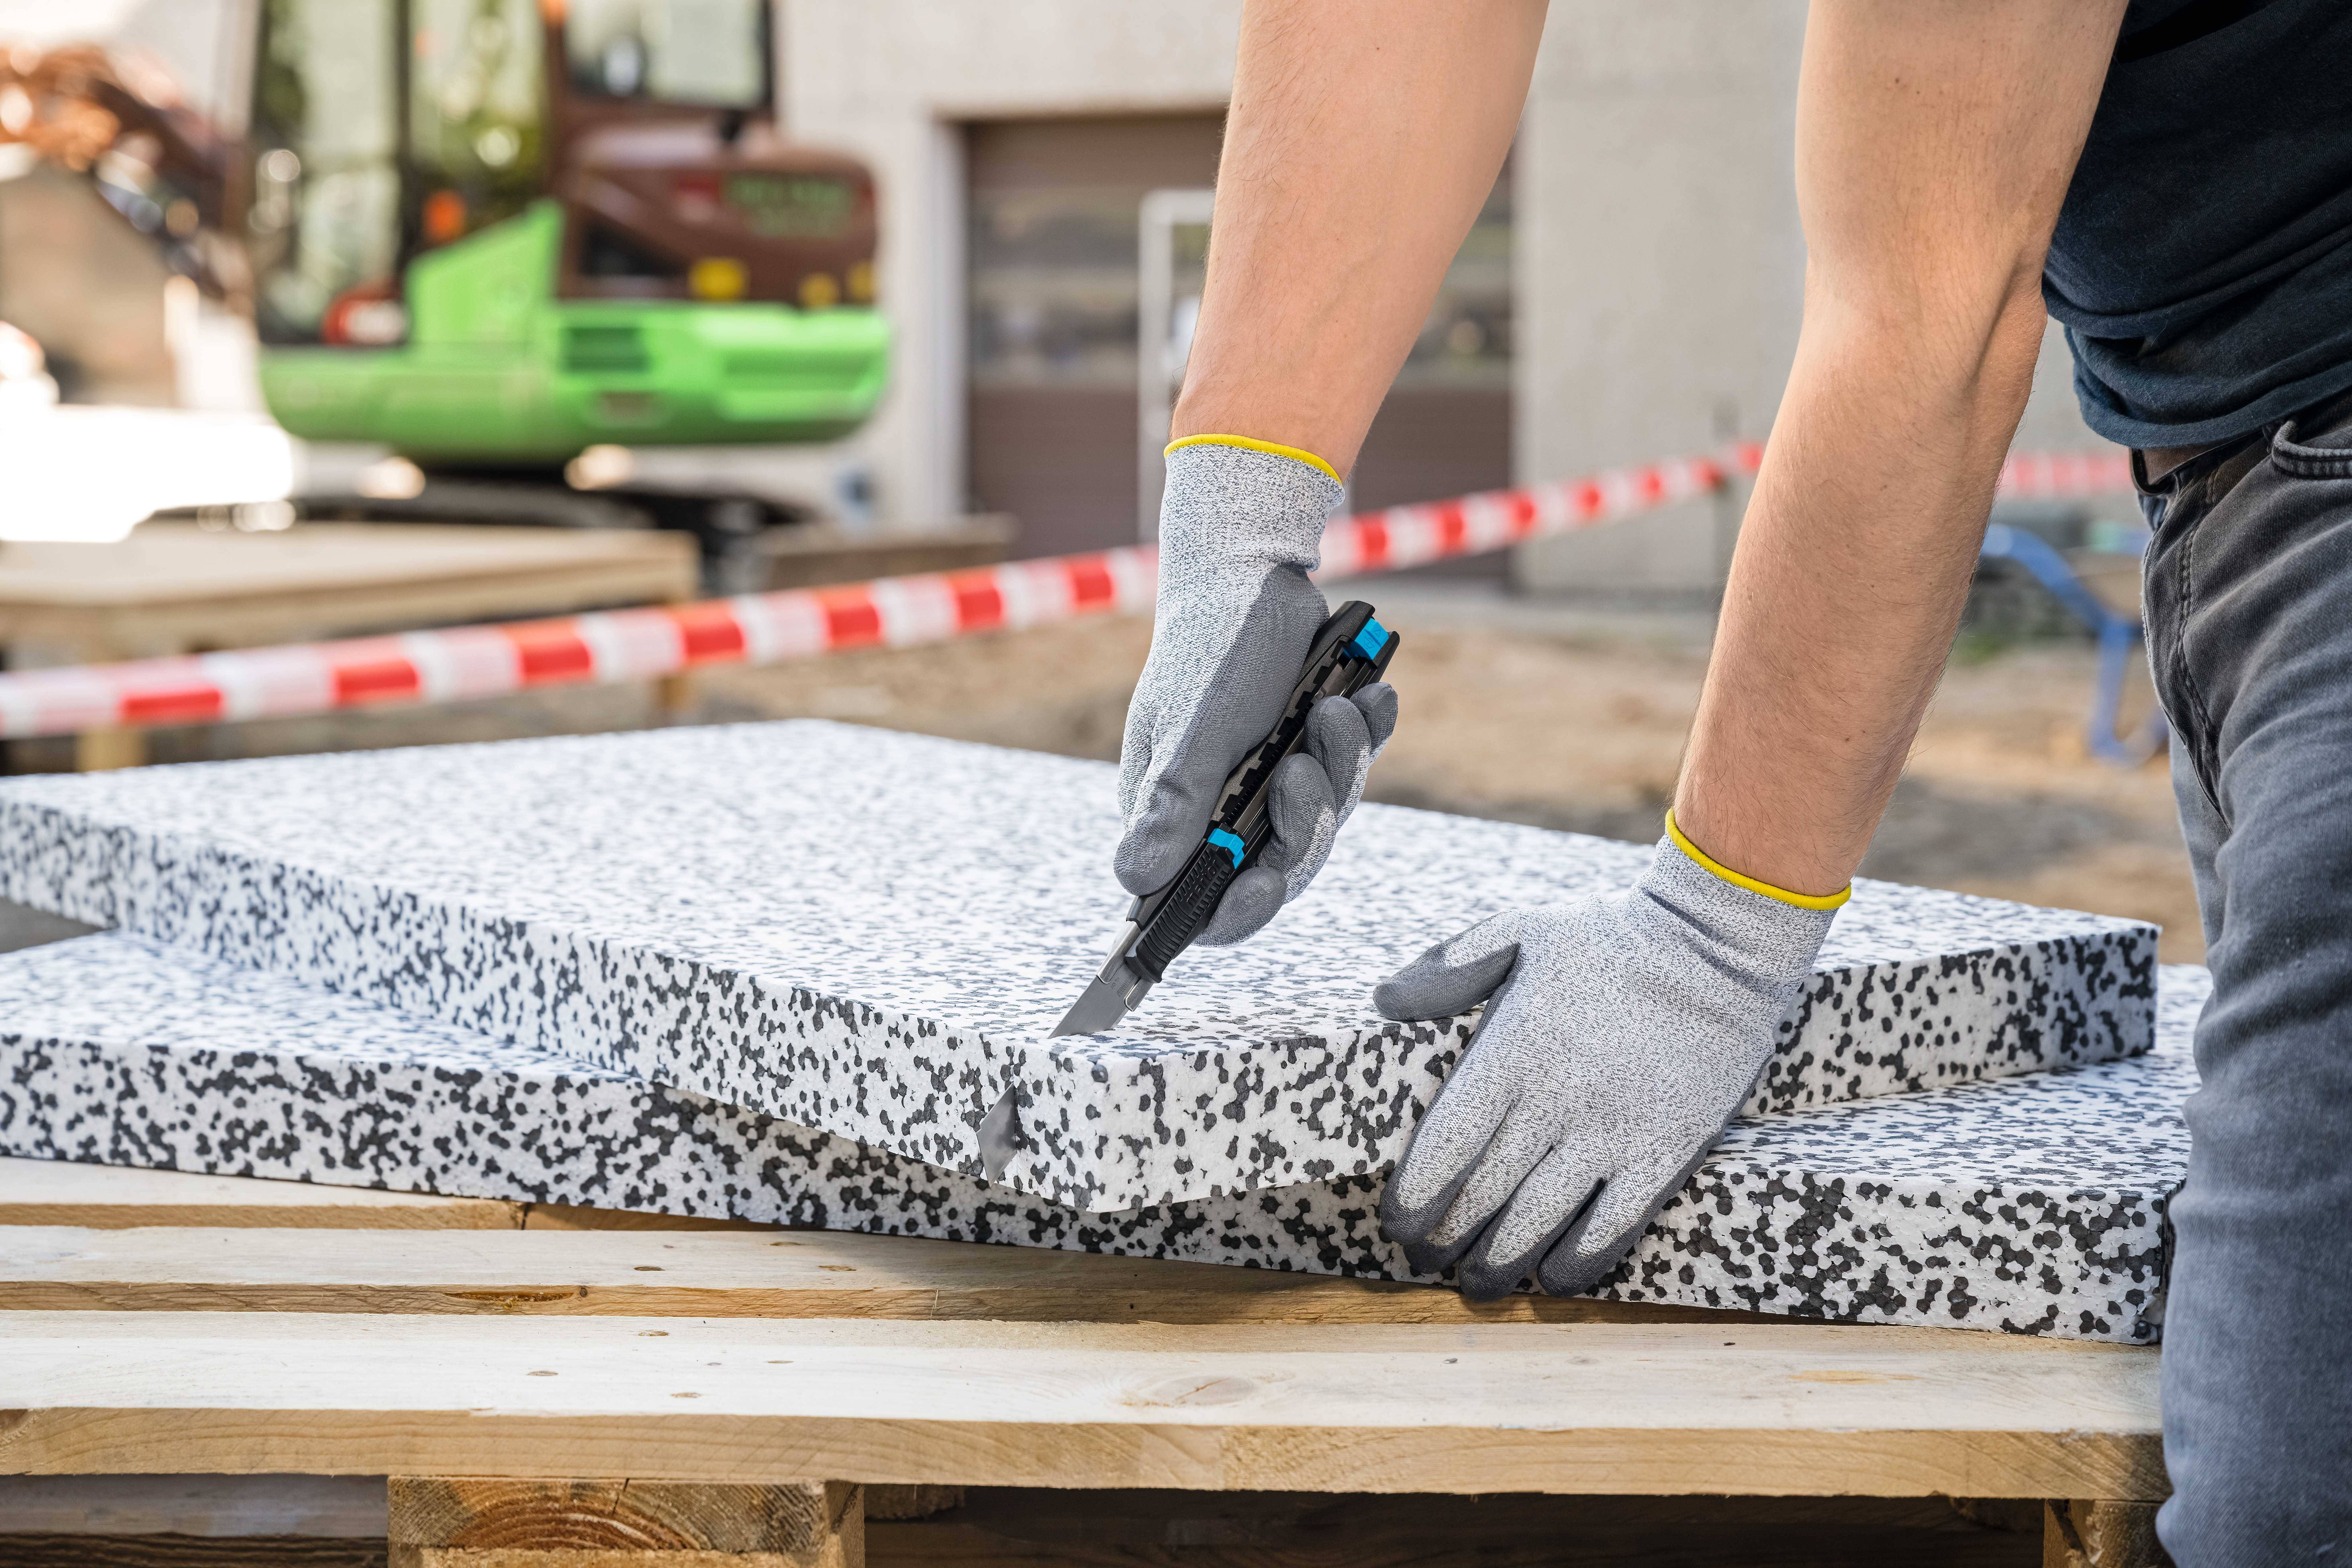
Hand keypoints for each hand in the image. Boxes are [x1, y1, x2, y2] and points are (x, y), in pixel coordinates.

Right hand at [1117, 438, 1397, 945]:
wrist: (1253, 577)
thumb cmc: (1210, 650)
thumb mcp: (1191, 728)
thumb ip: (1171, 805)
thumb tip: (1133, 879)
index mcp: (1175, 815)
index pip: (1202, 898)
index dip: (1236, 909)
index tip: (1266, 883)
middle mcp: (1223, 810)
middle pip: (1279, 865)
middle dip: (1303, 820)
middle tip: (1302, 767)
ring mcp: (1272, 785)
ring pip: (1324, 819)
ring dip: (1338, 767)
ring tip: (1336, 709)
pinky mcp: (1314, 753)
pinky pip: (1352, 772)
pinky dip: (1366, 737)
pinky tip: (1372, 698)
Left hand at [1373, 823, 1841, 1299]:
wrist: (1715, 946)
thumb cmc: (1607, 940)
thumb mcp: (1518, 933)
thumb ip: (1447, 968)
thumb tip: (1384, 1001)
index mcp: (1513, 1053)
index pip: (1447, 1145)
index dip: (1415, 1196)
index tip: (1395, 1225)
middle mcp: (1557, 1101)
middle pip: (1486, 1192)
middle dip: (1447, 1236)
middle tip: (1425, 1261)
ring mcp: (1614, 1131)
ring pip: (1542, 1219)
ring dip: (1502, 1260)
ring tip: (1476, 1285)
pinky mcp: (1666, 1149)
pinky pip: (1614, 1223)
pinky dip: (1579, 1260)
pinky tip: (1553, 1279)